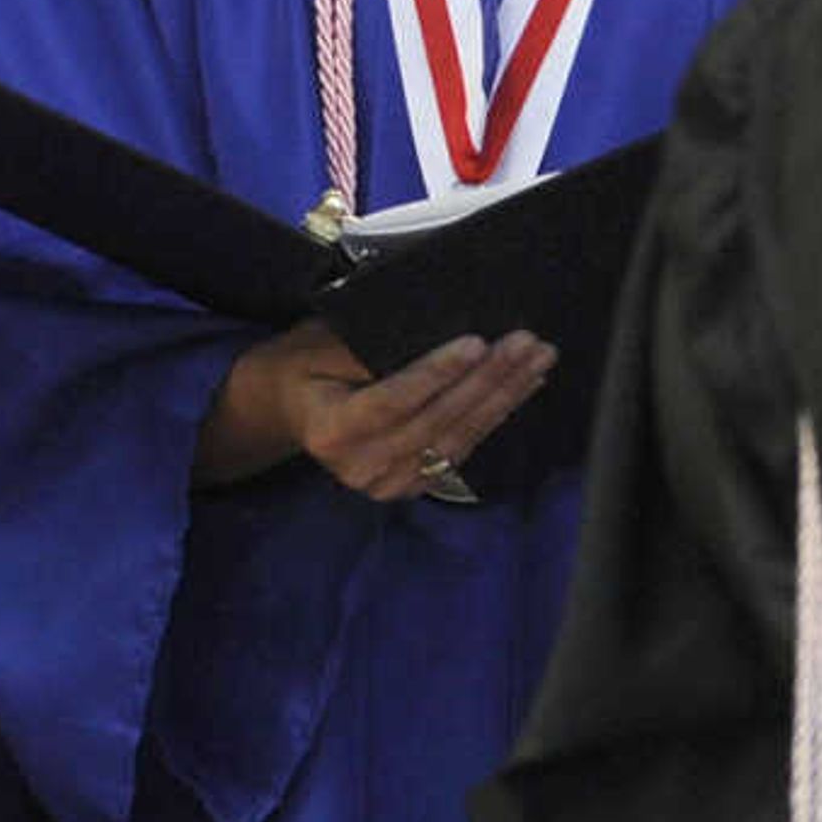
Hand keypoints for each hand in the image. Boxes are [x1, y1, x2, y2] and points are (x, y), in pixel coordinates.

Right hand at [195, 320, 554, 498]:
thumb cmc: (301, 365)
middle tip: (526, 344)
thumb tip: (420, 336)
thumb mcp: (316, 345)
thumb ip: (361, 348)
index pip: (393, 401)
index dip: (437, 373)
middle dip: (486, 380)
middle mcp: (361, 467)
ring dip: (503, 398)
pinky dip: (493, 418)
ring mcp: (388, 484)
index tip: (477, 342)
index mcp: (331, 431)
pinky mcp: (411, 486)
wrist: (285, 408)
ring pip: (457, 439)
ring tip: (536, 361)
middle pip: (436, 422)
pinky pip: (459, 451)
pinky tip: (520, 388)